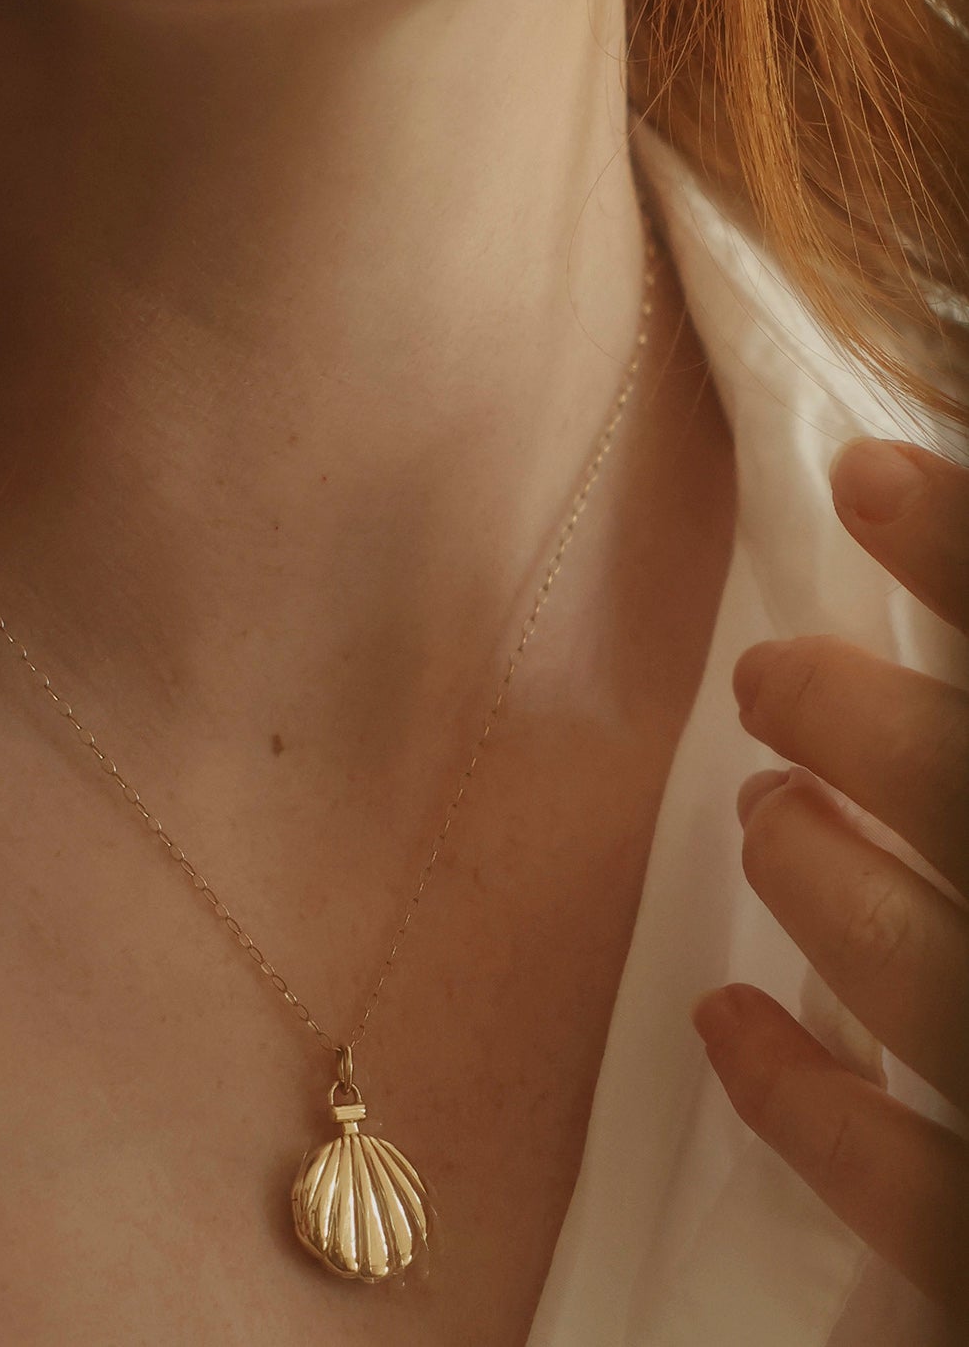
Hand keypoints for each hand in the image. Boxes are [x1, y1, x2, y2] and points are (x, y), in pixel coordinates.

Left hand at [693, 437, 968, 1319]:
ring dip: (821, 881)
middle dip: (864, 724)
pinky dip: (798, 1097)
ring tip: (764, 817)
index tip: (863, 477)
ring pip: (926, 975)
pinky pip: (909, 1189)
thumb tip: (922, 558)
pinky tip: (722, 1023)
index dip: (968, 553)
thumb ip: (966, 758)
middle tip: (767, 680)